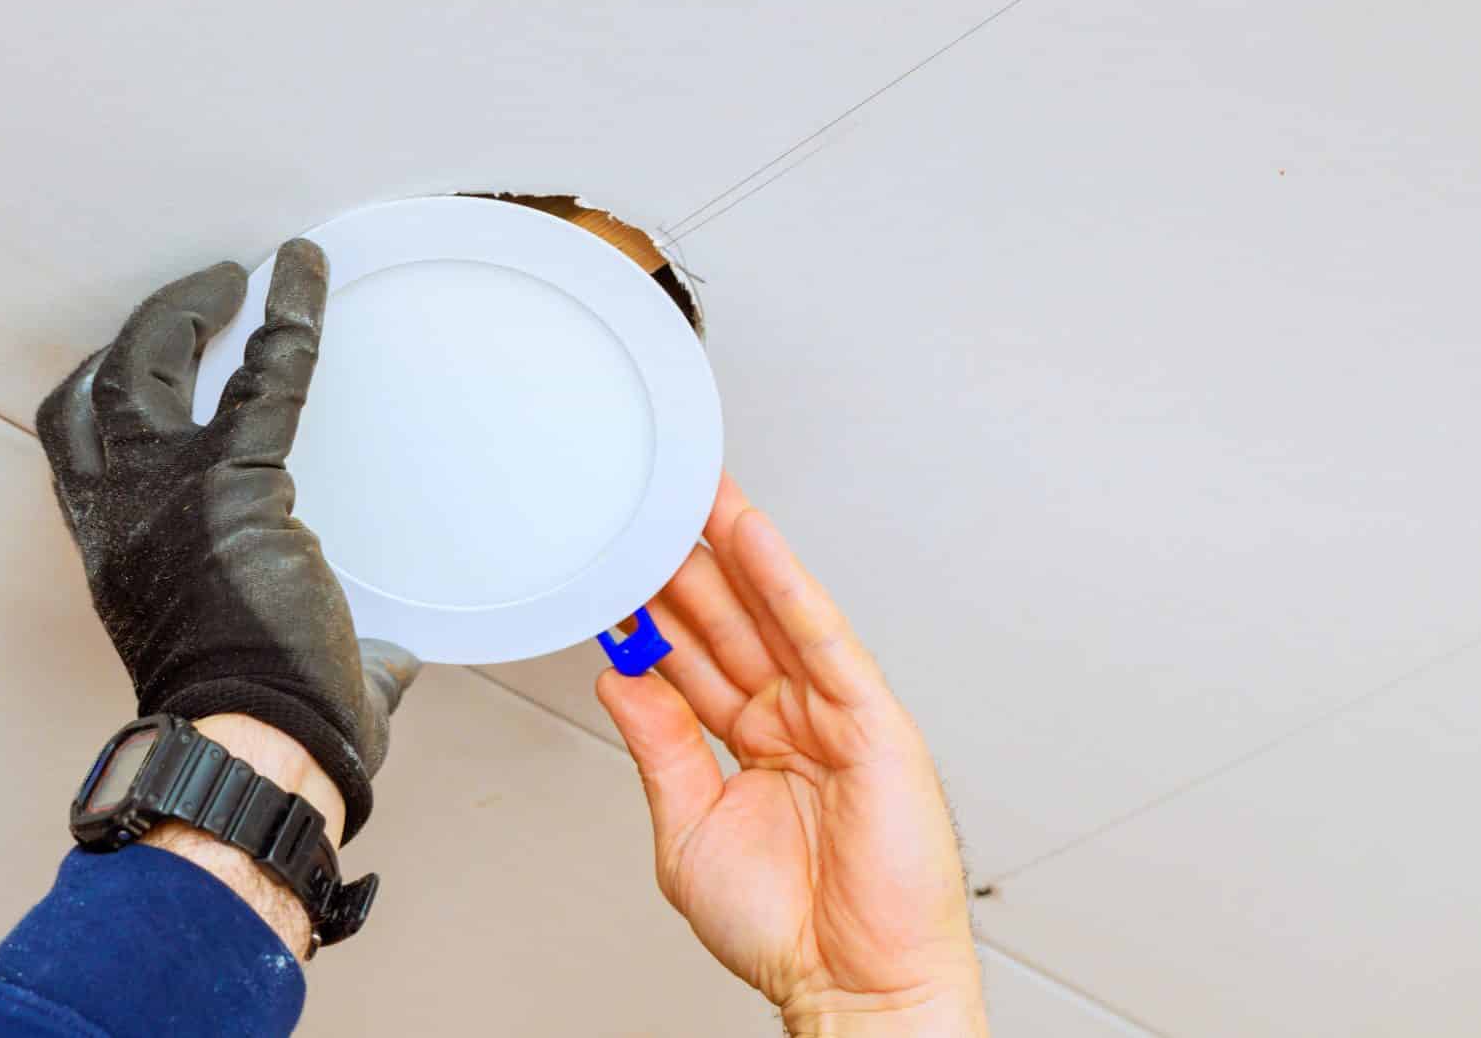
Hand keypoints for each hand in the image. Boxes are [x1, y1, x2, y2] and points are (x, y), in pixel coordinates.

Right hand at [36, 240, 417, 842]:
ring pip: (147, 364)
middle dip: (141, 332)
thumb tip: (390, 665)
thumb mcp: (272, 679)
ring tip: (236, 279)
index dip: (103, 391)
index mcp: (118, 560)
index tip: (146, 354)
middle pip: (95, 391)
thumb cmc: (265, 737)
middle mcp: (122, 519)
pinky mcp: (235, 482)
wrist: (258, 752)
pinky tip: (307, 272)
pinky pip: (266, 376)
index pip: (79, 449)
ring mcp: (167, 495)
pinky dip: (289, 317)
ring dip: (185, 309)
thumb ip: (332, 652)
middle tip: (201, 297)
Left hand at [596, 476, 986, 1035]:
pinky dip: (785, 582)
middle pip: (726, 623)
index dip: (650, 614)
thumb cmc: (788, 930)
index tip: (610, 569)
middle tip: (641, 508)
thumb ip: (657, 746)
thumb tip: (618, 679)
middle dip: (683, 566)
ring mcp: (830, 715)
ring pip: (769, 613)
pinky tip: (750, 536)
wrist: (854, 987)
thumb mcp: (688, 829)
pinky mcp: (870, 719)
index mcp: (749, 745)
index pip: (689, 661)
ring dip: (728, 549)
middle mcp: (789, 720)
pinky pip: (820, 636)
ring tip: (687, 493)